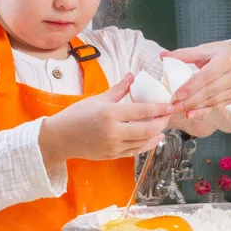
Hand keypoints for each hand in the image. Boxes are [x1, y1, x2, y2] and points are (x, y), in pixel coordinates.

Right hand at [39, 73, 173, 165]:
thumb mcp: (98, 99)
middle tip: (169, 116)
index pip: (142, 111)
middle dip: (161, 123)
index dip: (159, 108)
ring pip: (143, 142)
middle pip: (147, 129)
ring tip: (163, 126)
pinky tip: (153, 139)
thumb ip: (118, 89)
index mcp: (110, 113)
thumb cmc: (77, 115)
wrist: (60, 138)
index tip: (170, 105)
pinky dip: (146, 145)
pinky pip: (135, 151)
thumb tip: (132, 75)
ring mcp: (113, 146)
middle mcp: (114, 131)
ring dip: (156, 134)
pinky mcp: (112, 155)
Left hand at [161, 41, 230, 118]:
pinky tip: (190, 114)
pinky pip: (217, 107)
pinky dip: (202, 112)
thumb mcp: (204, 50)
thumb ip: (183, 54)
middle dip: (190, 100)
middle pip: (210, 90)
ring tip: (178, 110)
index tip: (177, 95)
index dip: (192, 86)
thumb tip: (162, 56)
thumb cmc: (219, 53)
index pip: (207, 75)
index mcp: (226, 59)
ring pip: (213, 101)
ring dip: (195, 107)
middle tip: (173, 106)